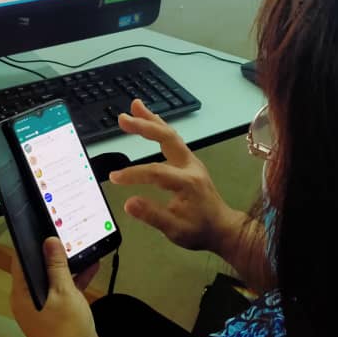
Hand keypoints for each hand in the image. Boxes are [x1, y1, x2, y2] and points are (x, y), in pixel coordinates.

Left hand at [10, 238, 103, 336]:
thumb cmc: (66, 336)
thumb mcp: (64, 293)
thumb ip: (57, 266)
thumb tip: (50, 243)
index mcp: (23, 294)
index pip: (22, 260)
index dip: (31, 243)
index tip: (42, 227)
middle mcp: (32, 299)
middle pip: (39, 267)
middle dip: (53, 251)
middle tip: (64, 233)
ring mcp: (47, 306)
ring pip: (55, 277)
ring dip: (68, 264)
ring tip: (80, 245)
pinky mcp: (62, 313)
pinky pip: (67, 289)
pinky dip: (77, 278)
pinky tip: (91, 265)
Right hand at [109, 99, 246, 256]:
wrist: (223, 228)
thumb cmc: (200, 230)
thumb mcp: (175, 230)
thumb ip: (152, 216)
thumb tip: (129, 203)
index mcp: (187, 182)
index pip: (156, 172)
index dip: (133, 173)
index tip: (114, 178)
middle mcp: (190, 166)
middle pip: (167, 139)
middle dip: (145, 127)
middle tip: (123, 118)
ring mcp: (191, 161)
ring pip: (171, 135)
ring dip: (152, 120)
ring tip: (135, 106)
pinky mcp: (189, 161)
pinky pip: (173, 139)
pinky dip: (160, 127)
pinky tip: (150, 119)